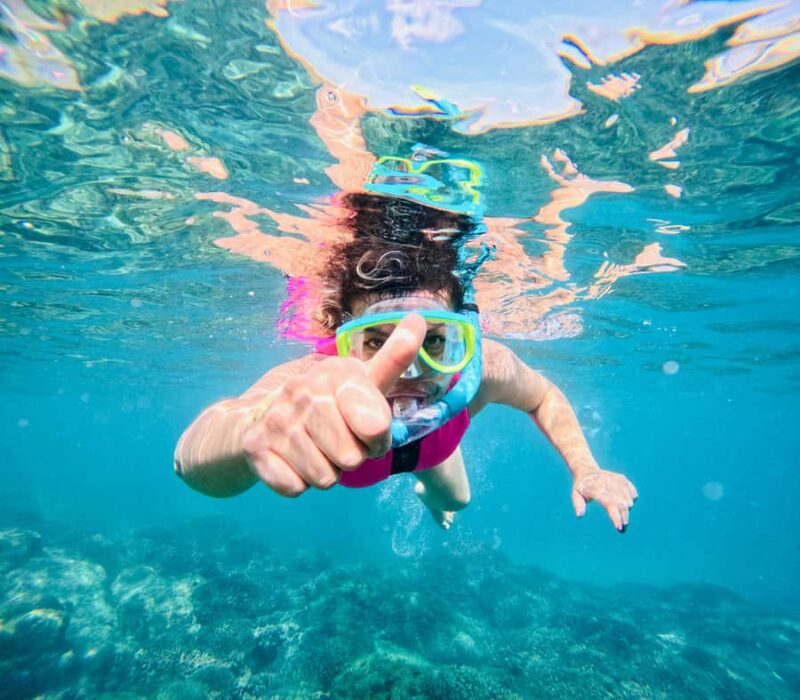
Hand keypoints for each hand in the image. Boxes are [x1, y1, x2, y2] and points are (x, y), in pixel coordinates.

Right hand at [242, 314, 426, 496]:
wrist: (259, 416)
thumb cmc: (327, 402)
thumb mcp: (360, 379)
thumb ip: (392, 358)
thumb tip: (418, 319)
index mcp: (336, 373)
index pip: (376, 425)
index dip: (378, 438)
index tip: (370, 430)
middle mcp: (304, 391)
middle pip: (351, 459)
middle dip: (350, 458)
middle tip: (337, 441)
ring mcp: (278, 419)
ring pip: (324, 478)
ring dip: (325, 472)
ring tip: (315, 449)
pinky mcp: (255, 447)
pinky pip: (295, 488)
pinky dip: (298, 483)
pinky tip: (291, 460)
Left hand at [571, 468, 637, 532]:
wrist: (587, 471)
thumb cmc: (582, 487)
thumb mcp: (576, 494)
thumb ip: (578, 504)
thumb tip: (579, 515)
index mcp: (596, 489)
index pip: (610, 503)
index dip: (616, 516)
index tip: (619, 528)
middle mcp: (608, 483)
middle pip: (622, 504)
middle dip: (624, 517)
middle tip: (622, 527)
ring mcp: (617, 480)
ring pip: (629, 499)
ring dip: (627, 510)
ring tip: (620, 514)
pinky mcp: (623, 479)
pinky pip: (633, 493)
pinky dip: (632, 500)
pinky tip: (624, 502)